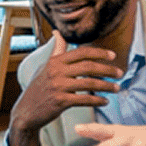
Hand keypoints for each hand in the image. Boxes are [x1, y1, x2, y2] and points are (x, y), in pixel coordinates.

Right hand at [6, 31, 121, 145]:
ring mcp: (58, 86)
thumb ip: (56, 51)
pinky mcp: (60, 101)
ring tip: (117, 88)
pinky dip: (97, 100)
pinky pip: (84, 99)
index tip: (113, 56)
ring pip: (88, 83)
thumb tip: (58, 33)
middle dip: (107, 69)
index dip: (99, 53)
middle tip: (120, 73)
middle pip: (88, 67)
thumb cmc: (37, 89)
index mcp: (55, 61)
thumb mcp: (45, 67)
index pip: (81, 52)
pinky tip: (105, 101)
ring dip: (106, 86)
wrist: (25, 112)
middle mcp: (56, 72)